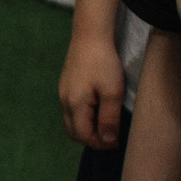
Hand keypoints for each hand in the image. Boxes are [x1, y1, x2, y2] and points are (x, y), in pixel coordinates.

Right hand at [59, 28, 126, 147]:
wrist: (89, 36)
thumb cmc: (103, 64)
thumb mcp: (112, 92)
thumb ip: (109, 118)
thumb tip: (107, 141)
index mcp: (75, 105)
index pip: (83, 136)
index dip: (101, 144)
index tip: (118, 141)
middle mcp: (64, 101)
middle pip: (73, 132)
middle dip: (92, 139)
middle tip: (112, 136)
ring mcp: (63, 93)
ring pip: (71, 121)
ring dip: (87, 128)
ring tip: (107, 123)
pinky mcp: (65, 85)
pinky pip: (71, 110)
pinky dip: (83, 118)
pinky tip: (97, 109)